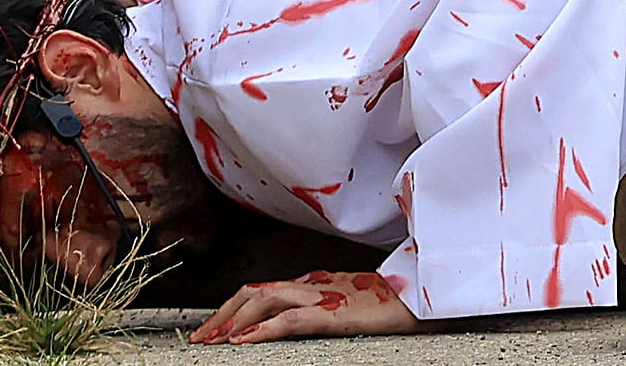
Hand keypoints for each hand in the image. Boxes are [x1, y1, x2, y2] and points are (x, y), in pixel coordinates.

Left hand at [191, 270, 418, 342]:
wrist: (424, 297)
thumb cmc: (394, 302)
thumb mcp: (350, 304)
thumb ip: (323, 307)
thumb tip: (296, 319)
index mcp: (316, 284)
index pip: (264, 290)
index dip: (234, 307)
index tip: (215, 328)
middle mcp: (314, 285)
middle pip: (256, 292)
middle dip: (223, 314)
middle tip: (202, 338)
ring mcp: (323, 296)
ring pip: (266, 299)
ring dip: (233, 320)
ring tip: (213, 340)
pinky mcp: (334, 312)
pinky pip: (291, 319)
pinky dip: (263, 328)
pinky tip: (245, 340)